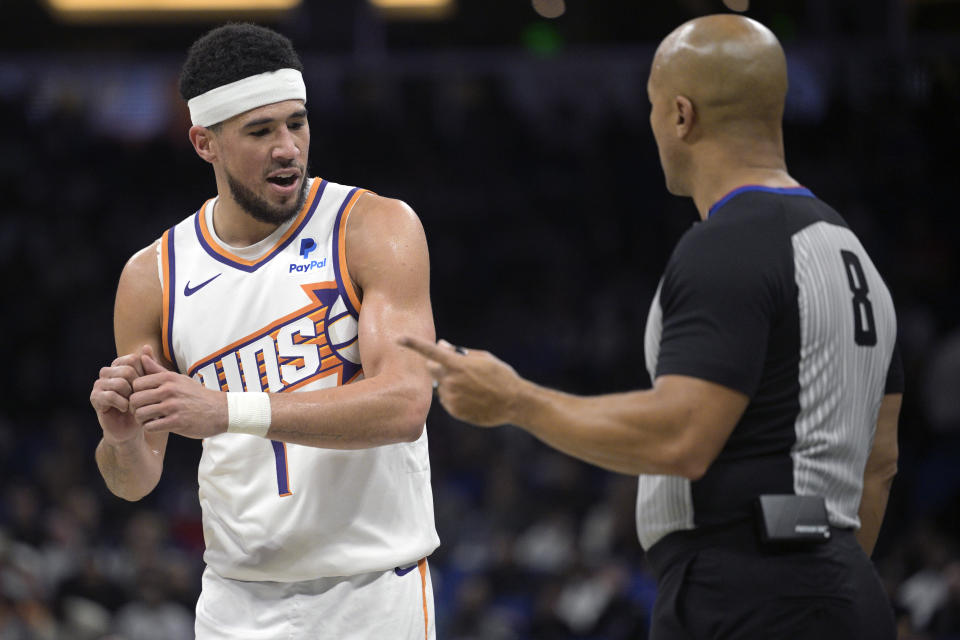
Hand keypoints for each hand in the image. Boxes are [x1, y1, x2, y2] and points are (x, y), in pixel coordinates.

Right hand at [90, 349, 146, 445]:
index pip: (133, 359)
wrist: (132, 426)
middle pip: (127, 370)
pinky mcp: (94, 398)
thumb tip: (146, 346)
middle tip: (138, 398)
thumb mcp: (150, 384)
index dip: (143, 373)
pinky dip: (122, 404)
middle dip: (138, 387)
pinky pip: (111, 395)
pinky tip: (124, 409)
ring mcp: (99, 384)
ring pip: (120, 382)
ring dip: (130, 396)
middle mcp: (107, 372)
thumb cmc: (143, 403)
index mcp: (119, 365)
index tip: (145, 386)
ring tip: (131, 404)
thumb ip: (149, 366)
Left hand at [128, 348, 226, 438]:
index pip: (136, 384)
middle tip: (142, 411)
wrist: (220, 411)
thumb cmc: (197, 395)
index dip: (135, 393)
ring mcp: (173, 406)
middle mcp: (169, 390)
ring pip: (140, 414)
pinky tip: (157, 426)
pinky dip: (150, 428)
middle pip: (135, 399)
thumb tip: (142, 355)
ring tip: (148, 419)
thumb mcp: (179, 379)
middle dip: (135, 408)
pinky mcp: (177, 422)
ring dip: (141, 420)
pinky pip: (150, 427)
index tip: (142, 399)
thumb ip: (157, 369)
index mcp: (168, 378)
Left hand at [398, 337, 521, 426]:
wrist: (514, 403)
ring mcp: (451, 398)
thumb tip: (441, 345)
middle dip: (439, 367)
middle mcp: (451, 381)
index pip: (430, 352)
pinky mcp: (454, 411)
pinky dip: (455, 398)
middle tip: (458, 369)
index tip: (399, 337)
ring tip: (473, 388)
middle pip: (431, 370)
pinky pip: (447, 401)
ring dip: (450, 384)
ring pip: (440, 387)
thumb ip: (459, 352)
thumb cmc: (501, 376)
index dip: (413, 344)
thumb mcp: (483, 358)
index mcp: (458, 365)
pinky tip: (473, 398)